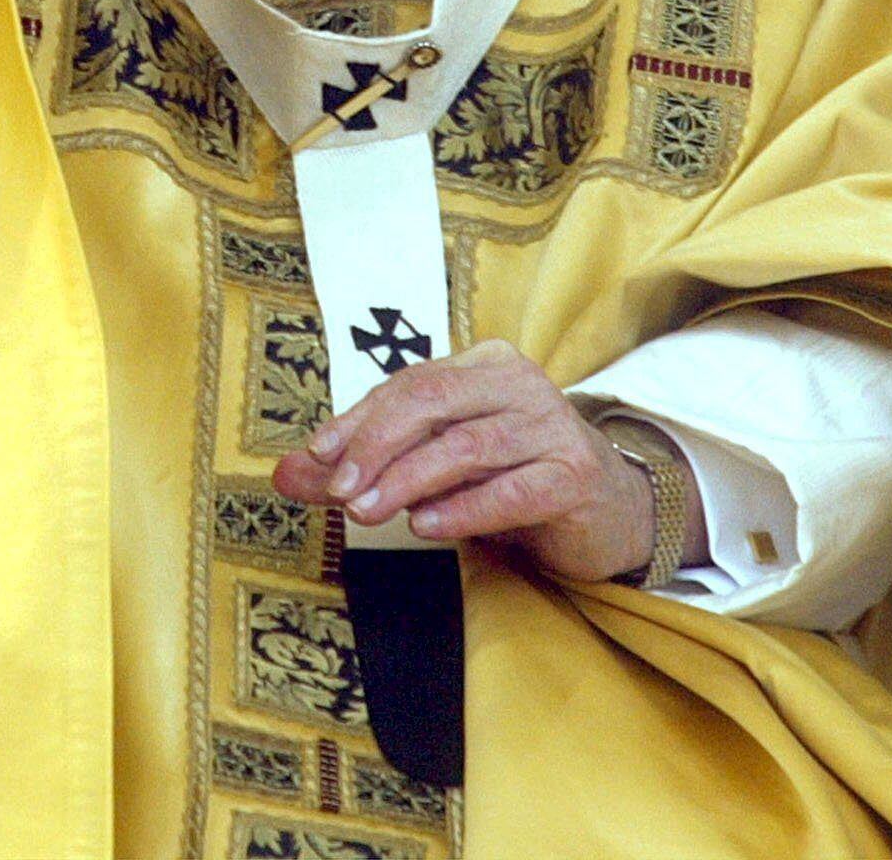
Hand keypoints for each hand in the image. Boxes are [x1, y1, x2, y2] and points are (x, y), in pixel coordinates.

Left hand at [272, 339, 705, 582]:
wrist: (608, 510)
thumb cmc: (511, 477)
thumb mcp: (435, 465)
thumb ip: (362, 465)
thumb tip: (284, 473)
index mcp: (483, 364)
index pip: (410, 384)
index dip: (358, 419)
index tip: (315, 458)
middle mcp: (519, 383)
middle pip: (433, 403)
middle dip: (376, 445)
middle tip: (338, 489)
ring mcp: (552, 426)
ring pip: (468, 445)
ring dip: (409, 480)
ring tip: (366, 512)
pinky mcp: (574, 475)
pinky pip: (511, 489)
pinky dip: (464, 507)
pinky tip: (426, 526)